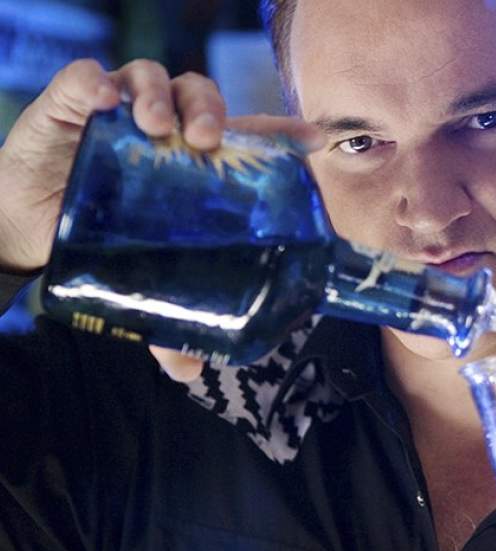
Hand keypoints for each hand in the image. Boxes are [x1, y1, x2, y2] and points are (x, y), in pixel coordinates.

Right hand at [0, 59, 323, 381]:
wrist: (27, 230)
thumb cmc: (100, 239)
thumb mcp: (138, 278)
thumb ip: (165, 320)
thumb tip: (189, 373)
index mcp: (194, 163)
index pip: (246, 137)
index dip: (280, 133)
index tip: (312, 141)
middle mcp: (166, 129)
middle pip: (203, 97)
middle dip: (210, 111)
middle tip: (205, 142)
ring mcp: (120, 111)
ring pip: (155, 78)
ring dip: (160, 95)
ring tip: (154, 125)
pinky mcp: (73, 103)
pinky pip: (89, 77)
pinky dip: (100, 83)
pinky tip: (105, 103)